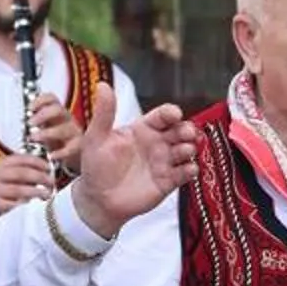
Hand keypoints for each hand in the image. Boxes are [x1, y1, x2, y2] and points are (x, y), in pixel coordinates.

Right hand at [0, 151, 51, 209]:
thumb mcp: (4, 173)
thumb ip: (21, 170)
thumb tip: (46, 172)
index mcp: (0, 164)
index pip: (21, 159)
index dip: (37, 162)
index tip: (49, 168)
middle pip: (21, 173)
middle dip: (40, 177)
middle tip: (51, 183)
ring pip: (17, 190)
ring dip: (35, 192)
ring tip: (46, 194)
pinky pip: (10, 205)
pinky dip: (22, 205)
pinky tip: (32, 205)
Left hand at [29, 93, 84, 175]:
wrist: (73, 157)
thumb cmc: (55, 142)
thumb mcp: (45, 129)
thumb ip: (34, 125)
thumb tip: (19, 122)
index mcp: (57, 113)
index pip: (51, 99)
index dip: (40, 100)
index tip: (29, 108)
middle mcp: (67, 120)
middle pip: (58, 110)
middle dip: (43, 115)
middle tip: (30, 123)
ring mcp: (74, 132)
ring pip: (64, 129)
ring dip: (47, 133)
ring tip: (34, 139)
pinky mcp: (78, 147)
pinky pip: (70, 148)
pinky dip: (60, 152)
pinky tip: (51, 156)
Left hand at [73, 91, 198, 236]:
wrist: (98, 201)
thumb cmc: (96, 167)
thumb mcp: (96, 138)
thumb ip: (104, 113)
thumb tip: (102, 84)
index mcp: (142, 129)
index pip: (162, 116)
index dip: (171, 113)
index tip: (175, 114)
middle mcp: (157, 143)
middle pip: (180, 131)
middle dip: (187, 130)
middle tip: (187, 133)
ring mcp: (164, 162)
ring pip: (186, 150)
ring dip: (190, 148)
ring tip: (185, 150)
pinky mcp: (169, 182)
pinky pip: (186, 173)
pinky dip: (190, 169)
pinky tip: (188, 169)